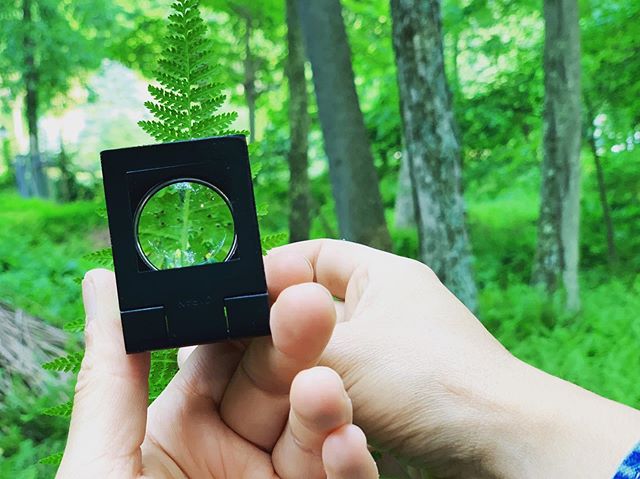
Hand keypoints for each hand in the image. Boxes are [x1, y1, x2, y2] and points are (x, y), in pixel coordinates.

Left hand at [56, 269, 377, 478]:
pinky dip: (349, 466)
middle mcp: (234, 454)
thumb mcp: (103, 462)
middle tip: (312, 307)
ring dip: (325, 407)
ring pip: (314, 434)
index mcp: (182, 429)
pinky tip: (349, 444)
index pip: (224, 357)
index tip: (266, 281)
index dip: (245, 319)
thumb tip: (106, 280)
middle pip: (275, 386)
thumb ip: (114, 374)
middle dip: (295, 348)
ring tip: (323, 389)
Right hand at [264, 239, 639, 478]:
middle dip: (282, 323)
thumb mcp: (343, 354)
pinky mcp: (404, 389)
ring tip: (261, 377)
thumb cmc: (431, 380)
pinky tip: (301, 404)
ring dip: (301, 362)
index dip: (276, 269)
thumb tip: (236, 331)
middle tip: (240, 342)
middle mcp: (393, 306)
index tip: (239, 295)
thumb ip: (285, 342)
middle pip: (320, 304)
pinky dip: (325, 389)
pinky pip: (350, 380)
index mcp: (384, 276)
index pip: (317, 254)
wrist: (500, 443)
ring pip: (333, 347)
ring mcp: (400, 349)